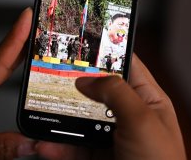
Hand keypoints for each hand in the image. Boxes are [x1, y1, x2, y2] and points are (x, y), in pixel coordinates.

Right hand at [36, 54, 186, 159]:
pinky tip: (47, 144)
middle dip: (75, 85)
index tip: (83, 43)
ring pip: (81, 119)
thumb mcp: (141, 120)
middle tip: (54, 75)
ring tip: (44, 110)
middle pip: (97, 91)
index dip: (106, 52)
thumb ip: (115, 92)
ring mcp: (111, 135)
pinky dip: (58, 145)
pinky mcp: (97, 155)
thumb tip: (86, 79)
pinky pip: (74, 146)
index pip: (125, 65)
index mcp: (146, 99)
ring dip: (61, 118)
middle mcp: (128, 114)